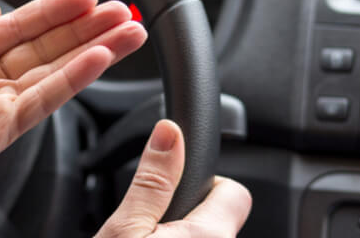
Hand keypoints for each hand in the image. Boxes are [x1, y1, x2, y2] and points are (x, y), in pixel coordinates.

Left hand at [0, 0, 146, 170]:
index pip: (20, 28)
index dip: (55, 12)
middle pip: (46, 51)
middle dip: (88, 32)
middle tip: (125, 16)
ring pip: (52, 76)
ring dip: (94, 54)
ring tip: (130, 34)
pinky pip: (40, 102)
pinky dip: (72, 80)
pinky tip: (99, 59)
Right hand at [96, 120, 251, 237]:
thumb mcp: (124, 229)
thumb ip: (151, 181)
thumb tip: (169, 131)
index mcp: (211, 236)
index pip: (235, 191)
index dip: (203, 184)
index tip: (174, 190)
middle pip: (216, 217)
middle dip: (185, 215)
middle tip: (145, 229)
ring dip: (179, 237)